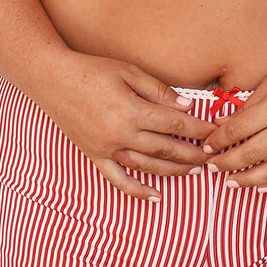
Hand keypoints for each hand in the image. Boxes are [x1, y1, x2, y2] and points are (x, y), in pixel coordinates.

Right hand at [46, 55, 214, 200]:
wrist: (52, 80)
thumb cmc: (91, 70)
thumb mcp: (129, 72)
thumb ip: (159, 91)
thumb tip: (186, 107)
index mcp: (132, 111)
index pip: (175, 125)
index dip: (198, 130)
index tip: (213, 132)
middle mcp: (121, 134)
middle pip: (166, 149)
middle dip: (193, 153)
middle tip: (212, 156)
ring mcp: (107, 148)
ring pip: (148, 167)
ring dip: (174, 171)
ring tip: (195, 171)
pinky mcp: (95, 156)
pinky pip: (119, 180)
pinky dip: (138, 191)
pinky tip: (156, 196)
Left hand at [202, 47, 266, 191]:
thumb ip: (247, 105)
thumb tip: (221, 123)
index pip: (237, 130)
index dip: (218, 141)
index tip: (207, 146)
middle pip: (250, 154)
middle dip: (226, 164)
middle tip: (212, 168)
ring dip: (248, 181)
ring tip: (232, 183)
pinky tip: (263, 187)